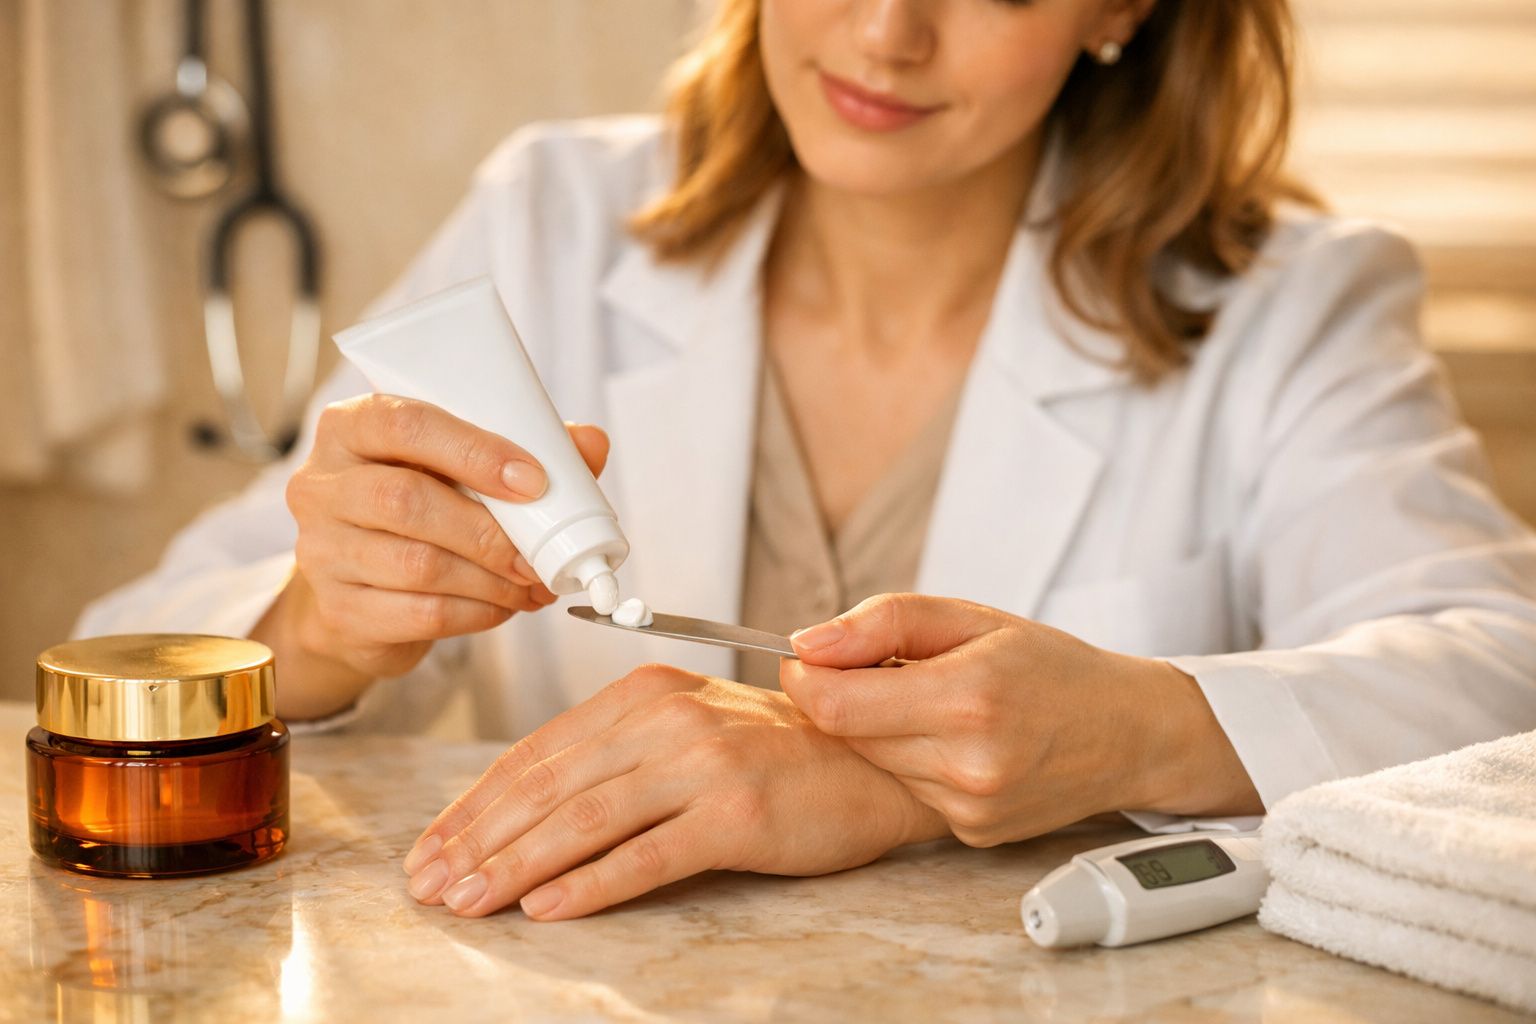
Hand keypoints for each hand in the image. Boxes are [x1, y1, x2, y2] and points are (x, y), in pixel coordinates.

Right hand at [281, 394, 609, 679]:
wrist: (366, 587)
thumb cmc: (423, 508)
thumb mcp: (465, 467)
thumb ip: (527, 447)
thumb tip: (591, 443)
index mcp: (352, 428)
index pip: (405, 425)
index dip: (474, 451)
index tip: (534, 481)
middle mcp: (322, 486)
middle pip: (405, 501)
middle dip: (489, 532)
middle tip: (539, 553)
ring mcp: (322, 551)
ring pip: (416, 565)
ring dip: (491, 579)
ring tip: (532, 583)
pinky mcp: (340, 610)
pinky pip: (419, 614)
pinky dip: (477, 613)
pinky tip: (503, 606)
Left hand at [401, 664, 945, 919]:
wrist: (876, 761)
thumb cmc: (777, 754)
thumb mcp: (689, 729)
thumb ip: (617, 754)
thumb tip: (527, 808)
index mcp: (645, 692)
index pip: (537, 751)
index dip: (475, 803)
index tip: (433, 845)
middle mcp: (667, 718)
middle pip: (549, 785)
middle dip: (478, 839)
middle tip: (431, 884)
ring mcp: (703, 763)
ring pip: (584, 820)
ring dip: (515, 866)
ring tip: (469, 902)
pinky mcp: (738, 813)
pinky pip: (646, 854)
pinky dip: (589, 884)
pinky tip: (546, 909)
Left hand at [779, 594, 1261, 847]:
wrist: (1131, 732)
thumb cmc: (1050, 666)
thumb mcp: (971, 617)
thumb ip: (882, 623)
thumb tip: (805, 644)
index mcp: (967, 698)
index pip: (834, 705)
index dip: (804, 677)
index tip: (809, 658)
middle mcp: (968, 764)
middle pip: (847, 735)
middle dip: (848, 698)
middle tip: (890, 670)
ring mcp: (971, 808)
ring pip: (875, 764)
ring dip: (883, 732)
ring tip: (936, 704)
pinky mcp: (973, 833)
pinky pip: (909, 791)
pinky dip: (916, 763)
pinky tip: (957, 742)